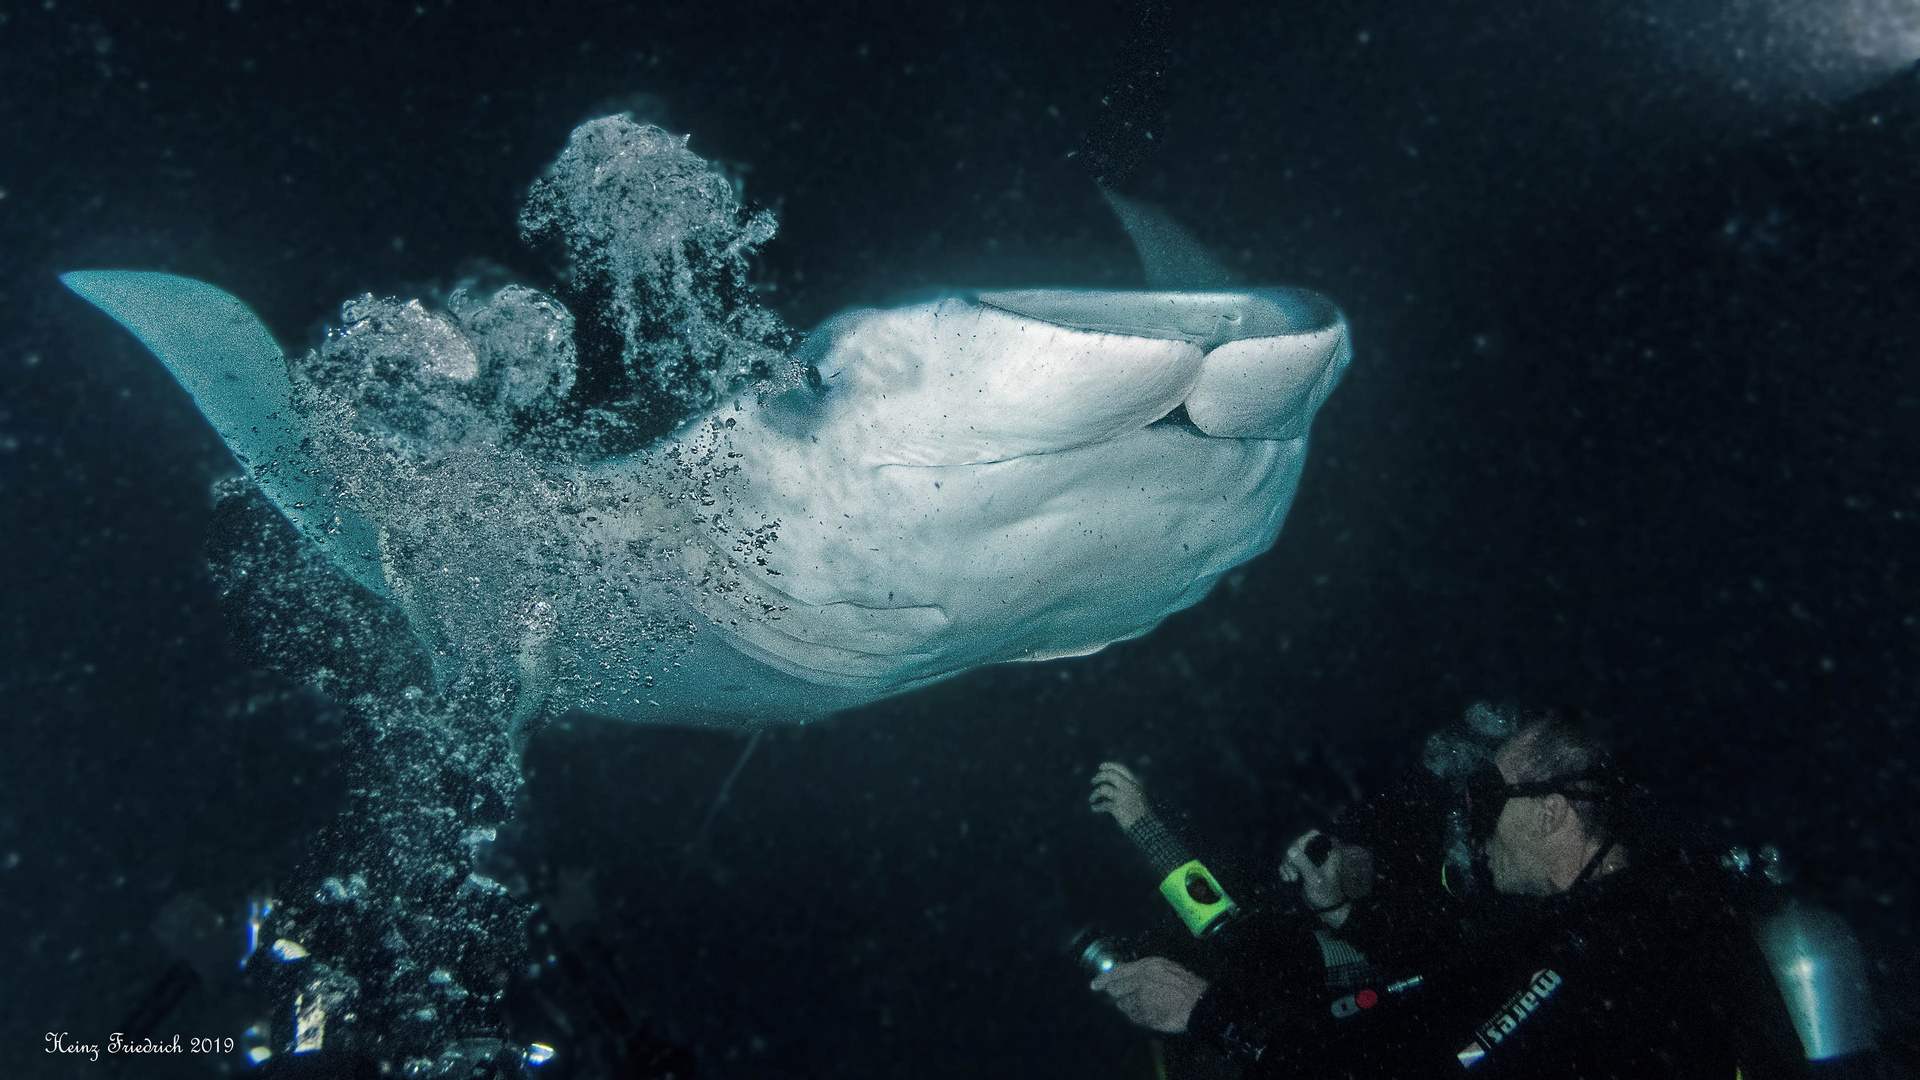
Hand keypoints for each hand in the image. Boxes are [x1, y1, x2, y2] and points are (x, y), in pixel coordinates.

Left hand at [1089, 761, 1148, 828]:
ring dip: (1095, 794)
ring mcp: (1122, 797)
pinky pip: (1103, 804)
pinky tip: (1094, 808)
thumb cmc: (1144, 815)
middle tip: (1093, 781)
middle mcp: (1128, 787)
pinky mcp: (1117, 808)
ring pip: (1103, 789)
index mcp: (1135, 784)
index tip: (1101, 767)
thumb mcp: (1140, 798)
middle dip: (1099, 777)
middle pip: (1109, 775)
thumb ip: (1130, 791)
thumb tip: (1114, 788)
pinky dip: (1097, 806)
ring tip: (1091, 799)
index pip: (1121, 769)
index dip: (1109, 766)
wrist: (1147, 827)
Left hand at [1091, 956, 1208, 1032]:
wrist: (1199, 1003)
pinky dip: (1137, 1015)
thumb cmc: (1184, 983)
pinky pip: (1133, 1017)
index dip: (1103, 980)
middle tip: (1127, 995)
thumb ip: (1142, 969)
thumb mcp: (1163, 967)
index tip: (1094, 985)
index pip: (1116, 973)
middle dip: (1117, 993)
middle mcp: (1140, 982)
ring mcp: (1142, 1000)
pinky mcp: (1146, 1016)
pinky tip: (1150, 1012)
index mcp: (1145, 967)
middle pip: (1116, 990)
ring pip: (1123, 1005)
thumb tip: (1122, 972)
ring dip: (1129, 1005)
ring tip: (1147, 1003)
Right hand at [1280, 829, 1369, 924]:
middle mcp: (1320, 851)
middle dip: (1292, 858)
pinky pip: (1289, 860)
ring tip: (1292, 878)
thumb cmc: (1324, 893)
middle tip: (1294, 873)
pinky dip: (1285, 869)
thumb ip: (1303, 863)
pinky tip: (1288, 879)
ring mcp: (1310, 858)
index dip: (1301, 843)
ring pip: (1291, 852)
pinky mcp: (1303, 865)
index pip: (1312, 835)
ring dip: (1287, 865)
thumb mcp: (1314, 879)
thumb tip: (1290, 849)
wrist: (1324, 907)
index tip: (1295, 858)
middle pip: (1298, 843)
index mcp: (1328, 850)